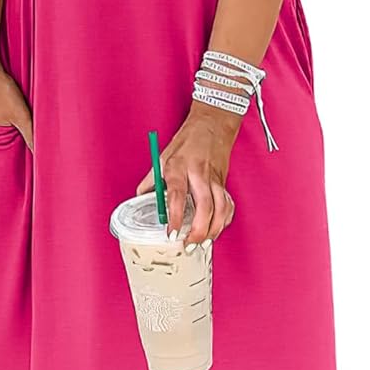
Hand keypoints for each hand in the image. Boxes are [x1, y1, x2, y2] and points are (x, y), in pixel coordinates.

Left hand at [136, 100, 238, 247]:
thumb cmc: (187, 140)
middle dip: (199, 230)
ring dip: (214, 229)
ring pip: (222, 208)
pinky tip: (216, 229)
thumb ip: (152, 180)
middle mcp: (199, 173)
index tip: (172, 234)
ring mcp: (215, 179)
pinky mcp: (224, 183)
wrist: (213, 124)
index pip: (177, 195)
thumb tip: (141, 199)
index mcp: (179, 166)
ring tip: (203, 243)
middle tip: (189, 245)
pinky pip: (228, 205)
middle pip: (205, 206)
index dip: (175, 217)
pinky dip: (224, 220)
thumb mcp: (163, 156)